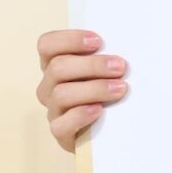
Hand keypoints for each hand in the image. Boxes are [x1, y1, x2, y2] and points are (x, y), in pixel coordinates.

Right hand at [36, 29, 129, 152]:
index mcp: (55, 64)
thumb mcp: (106, 70)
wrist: (110, 130)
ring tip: (120, 89)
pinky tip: (99, 110)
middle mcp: (49, 86)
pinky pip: (61, 125)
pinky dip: (81, 115)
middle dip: (92, 65)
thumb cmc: (109, 92)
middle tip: (120, 66)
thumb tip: (125, 44)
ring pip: (61, 94)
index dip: (69, 40)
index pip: (47, 44)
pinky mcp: (60, 132)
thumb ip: (106, 56)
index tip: (98, 41)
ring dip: (94, 88)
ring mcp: (53, 110)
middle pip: (58, 68)